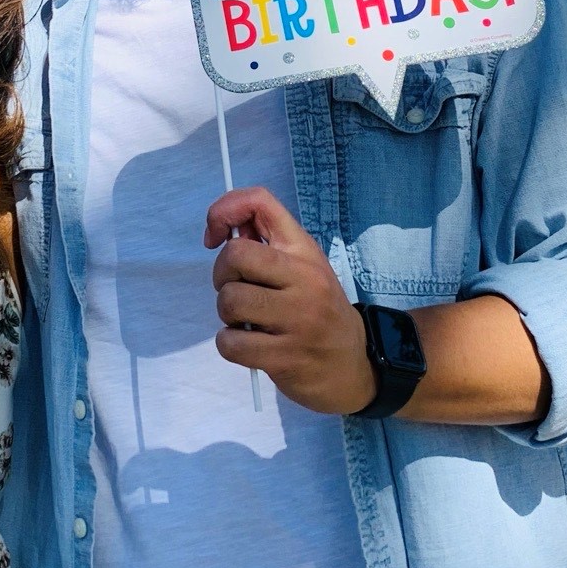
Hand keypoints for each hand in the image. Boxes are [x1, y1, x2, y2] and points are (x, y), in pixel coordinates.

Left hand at [204, 187, 375, 414]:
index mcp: (303, 249)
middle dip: (222, 274)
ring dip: (226, 314)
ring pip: (230, 300)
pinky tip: (249, 344)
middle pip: (236, 255)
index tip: (215, 237)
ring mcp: (297, 319)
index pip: (259, 202)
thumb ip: (265, 244)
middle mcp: (304, 278)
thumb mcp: (302, 267)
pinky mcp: (285, 356)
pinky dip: (229, 344)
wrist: (351, 364)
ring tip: (247, 320)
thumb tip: (222, 228)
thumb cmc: (317, 309)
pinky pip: (231, 343)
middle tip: (237, 288)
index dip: (223, 210)